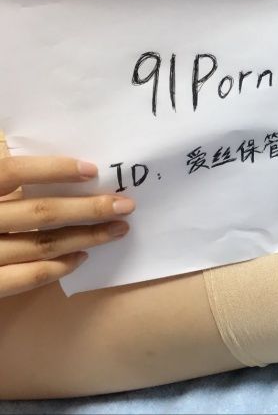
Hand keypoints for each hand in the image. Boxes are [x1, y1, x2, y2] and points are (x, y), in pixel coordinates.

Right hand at [0, 139, 134, 297]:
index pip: (13, 172)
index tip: (92, 169)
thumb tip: (17, 138)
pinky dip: (57, 268)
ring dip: (85, 238)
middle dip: (88, 209)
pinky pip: (25, 278)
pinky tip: (81, 258)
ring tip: (116, 229)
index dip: (53, 169)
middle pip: (39, 213)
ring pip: (41, 246)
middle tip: (126, 204)